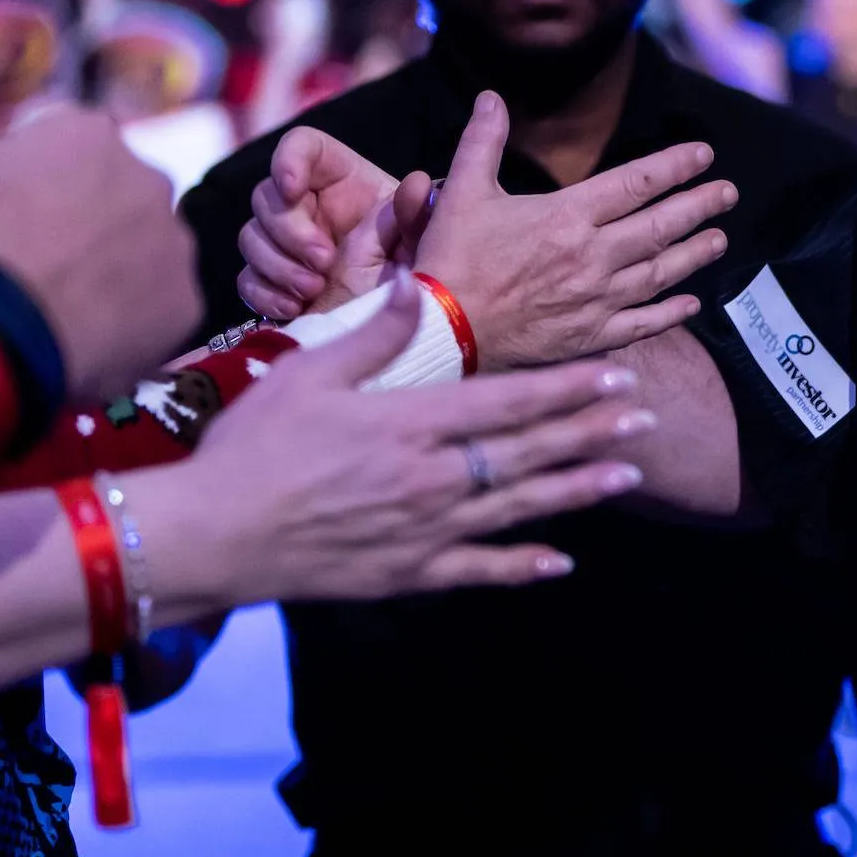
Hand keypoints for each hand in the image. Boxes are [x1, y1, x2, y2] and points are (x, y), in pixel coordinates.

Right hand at [0, 104, 195, 399]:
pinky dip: (127, 316)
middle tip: (37, 254)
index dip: (30, 166)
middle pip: (113, 192)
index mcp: (92, 134)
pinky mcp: (185, 305)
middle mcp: (149, 180)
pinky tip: (85, 331)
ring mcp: (175, 244)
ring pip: (142, 248)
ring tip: (58, 299)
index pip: (64, 137)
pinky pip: (155, 304)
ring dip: (110, 264)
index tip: (7, 196)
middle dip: (81, 214)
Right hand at [131, 274, 654, 602]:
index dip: (571, 387)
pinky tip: (561, 561)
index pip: (512, 400)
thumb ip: (373, 331)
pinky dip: (523, 566)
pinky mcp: (408, 573)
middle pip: (531, 450)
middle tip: (647, 417)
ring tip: (630, 475)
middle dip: (593, 431)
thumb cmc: (252, 446)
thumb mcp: (308, 371)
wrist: (209, 534)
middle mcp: (433, 477)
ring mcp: (426, 530)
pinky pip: (480, 570)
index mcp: (412, 422)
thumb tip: (418, 283)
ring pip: (521, 507)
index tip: (618, 374)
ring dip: (579, 489)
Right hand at [236, 129, 430, 319]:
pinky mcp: (273, 277)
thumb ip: (415, 214)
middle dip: (289, 231)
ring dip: (277, 265)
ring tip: (314, 289)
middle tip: (324, 261)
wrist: (402, 311)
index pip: (302, 146)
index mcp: (341, 177)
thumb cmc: (414, 263)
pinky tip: (293, 309)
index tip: (293, 189)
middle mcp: (306, 203)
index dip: (288, 160)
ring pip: (251, 237)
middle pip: (266, 197)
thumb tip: (417, 183)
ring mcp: (284, 241)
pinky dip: (264, 293)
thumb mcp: (418, 240)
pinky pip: (247, 279)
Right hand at [415, 91, 734, 369]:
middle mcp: (592, 256)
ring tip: (720, 239)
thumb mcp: (462, 192)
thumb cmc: (451, 260)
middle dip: (699, 206)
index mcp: (567, 216)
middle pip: (660, 225)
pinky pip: (643, 323)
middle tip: (729, 192)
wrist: (441, 332)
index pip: (637, 183)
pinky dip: (671, 313)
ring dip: (694, 254)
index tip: (704, 155)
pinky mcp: (591, 336)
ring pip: (660, 272)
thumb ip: (483, 142)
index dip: (675, 166)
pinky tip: (692, 303)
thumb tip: (491, 97)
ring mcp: (596, 299)